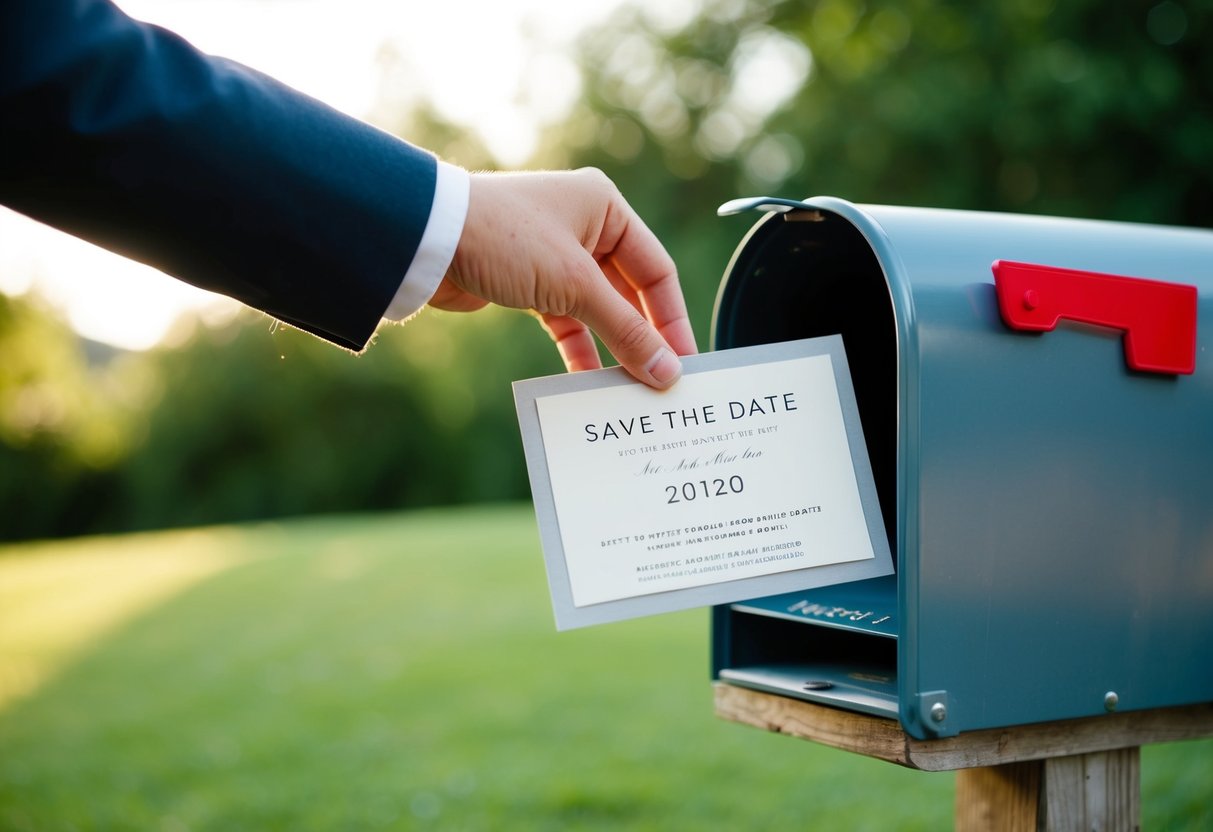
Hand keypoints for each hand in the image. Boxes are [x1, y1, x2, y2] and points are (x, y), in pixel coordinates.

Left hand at [429, 168, 697, 388]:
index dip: (672, 320)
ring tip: (626, 388)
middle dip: (642, 339)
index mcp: (605, 208)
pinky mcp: (527, 282)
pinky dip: (577, 348)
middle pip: (628, 293)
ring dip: (611, 348)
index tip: (683, 363)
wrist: (425, 240)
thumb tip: (666, 371)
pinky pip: (565, 320)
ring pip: (596, 310)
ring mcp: (554, 255)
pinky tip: (585, 380)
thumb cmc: (502, 239)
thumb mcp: (575, 285)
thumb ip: (625, 331)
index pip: (657, 271)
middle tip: (660, 382)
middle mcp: (584, 226)